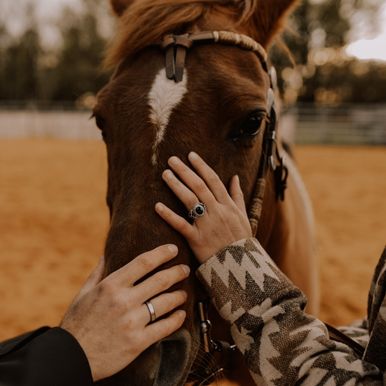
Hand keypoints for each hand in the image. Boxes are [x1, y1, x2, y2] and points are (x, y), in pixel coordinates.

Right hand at [60, 245, 188, 380]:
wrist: (71, 358)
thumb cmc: (77, 323)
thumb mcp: (83, 293)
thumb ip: (98, 272)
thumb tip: (107, 252)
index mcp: (111, 286)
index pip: (143, 262)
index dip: (161, 253)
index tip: (173, 249)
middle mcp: (124, 301)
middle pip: (160, 280)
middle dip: (177, 272)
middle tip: (185, 269)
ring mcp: (132, 322)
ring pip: (166, 302)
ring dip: (179, 295)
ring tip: (183, 293)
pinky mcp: (138, 342)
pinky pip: (165, 327)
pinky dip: (176, 319)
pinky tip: (180, 314)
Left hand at [155, 152, 251, 262]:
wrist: (241, 267)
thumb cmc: (242, 241)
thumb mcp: (244, 216)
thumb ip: (238, 196)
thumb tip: (234, 177)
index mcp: (228, 205)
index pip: (213, 180)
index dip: (201, 166)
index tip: (191, 155)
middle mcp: (217, 211)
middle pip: (199, 186)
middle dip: (185, 171)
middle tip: (172, 160)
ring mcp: (207, 225)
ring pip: (190, 200)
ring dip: (176, 185)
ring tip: (165, 174)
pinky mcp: (197, 239)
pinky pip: (181, 225)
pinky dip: (169, 215)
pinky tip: (157, 206)